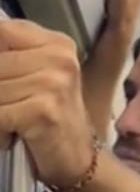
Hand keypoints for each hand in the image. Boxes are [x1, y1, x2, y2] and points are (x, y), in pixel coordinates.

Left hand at [0, 20, 94, 188]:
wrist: (79, 159)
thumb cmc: (51, 117)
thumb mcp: (35, 75)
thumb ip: (10, 56)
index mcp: (57, 44)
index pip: (0, 32)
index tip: (6, 81)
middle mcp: (60, 59)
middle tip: (10, 107)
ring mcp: (53, 84)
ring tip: (12, 122)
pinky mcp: (43, 110)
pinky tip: (14, 135)